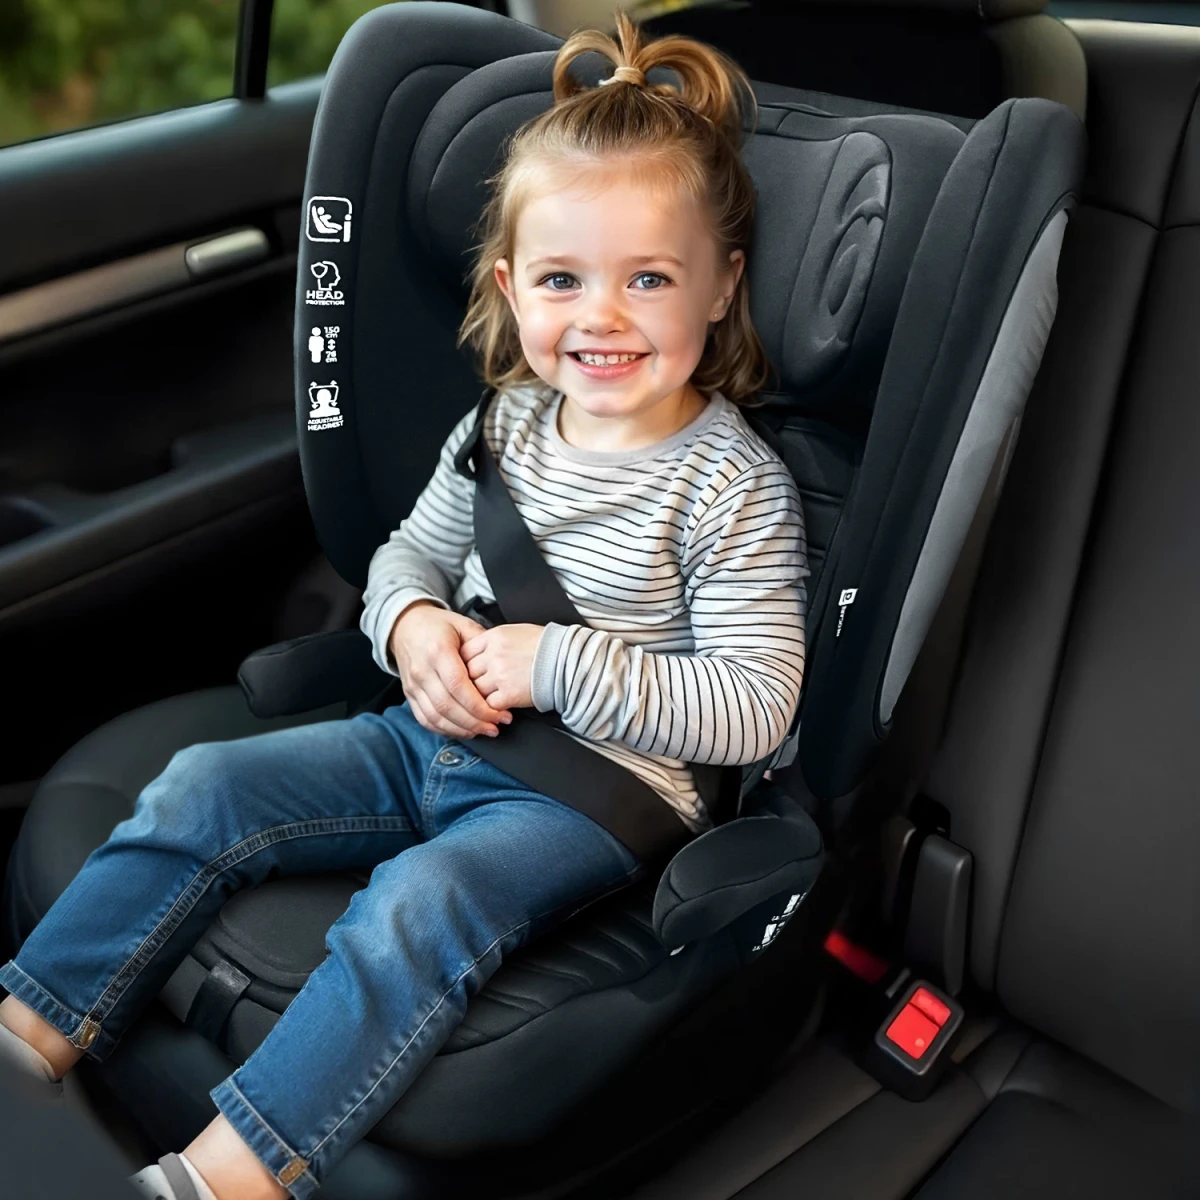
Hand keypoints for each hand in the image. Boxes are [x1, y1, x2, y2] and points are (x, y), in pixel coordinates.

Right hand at [389, 602, 512, 738]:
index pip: (458, 686)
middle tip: (495, 728)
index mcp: (438, 651)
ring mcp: (413, 685)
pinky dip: (444, 729)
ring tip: (483, 731)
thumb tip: (501, 665)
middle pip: (448, 706)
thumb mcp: (463, 624)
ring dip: (461, 729)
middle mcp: (422, 670)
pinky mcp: (409, 695)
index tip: (499, 714)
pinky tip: (463, 731)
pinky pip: (425, 719)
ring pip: (435, 717)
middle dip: (474, 722)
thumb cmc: (439, 625)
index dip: (479, 706)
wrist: (406, 626)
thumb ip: (482, 643)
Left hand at [460, 624, 543, 710]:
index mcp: (493, 637)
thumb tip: (480, 652)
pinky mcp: (508, 695)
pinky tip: (498, 707)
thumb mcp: (515, 632)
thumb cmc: (547, 645)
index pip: (464, 652)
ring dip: (478, 696)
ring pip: (474, 690)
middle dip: (469, 681)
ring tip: (487, 698)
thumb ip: (494, 641)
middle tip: (473, 687)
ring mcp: (499, 676)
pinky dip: (490, 709)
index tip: (466, 670)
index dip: (463, 663)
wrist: (567, 660)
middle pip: (466, 672)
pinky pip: (488, 705)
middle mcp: (493, 656)